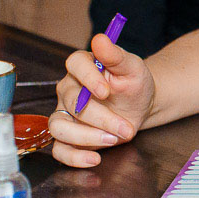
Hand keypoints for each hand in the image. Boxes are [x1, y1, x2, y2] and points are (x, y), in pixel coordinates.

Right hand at [49, 33, 154, 167]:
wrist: (139, 105)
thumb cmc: (133, 83)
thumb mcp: (132, 68)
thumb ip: (116, 55)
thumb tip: (100, 38)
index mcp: (82, 67)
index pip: (75, 64)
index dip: (88, 77)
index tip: (106, 90)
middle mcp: (68, 89)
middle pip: (71, 102)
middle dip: (100, 117)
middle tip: (125, 127)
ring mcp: (65, 113)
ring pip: (59, 127)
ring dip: (86, 137)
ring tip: (113, 140)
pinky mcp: (68, 136)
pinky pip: (60, 149)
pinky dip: (74, 157)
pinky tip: (95, 159)